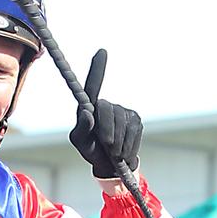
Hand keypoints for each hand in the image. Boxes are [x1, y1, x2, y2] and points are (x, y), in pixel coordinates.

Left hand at [69, 49, 142, 178]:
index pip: (93, 85)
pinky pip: (134, 130)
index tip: (102, 51)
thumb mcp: (80, 142)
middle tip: (107, 147)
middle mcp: (106, 105)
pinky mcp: (136, 119)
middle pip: (108, 110)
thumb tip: (85, 111)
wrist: (111, 166)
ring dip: (118, 141)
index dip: (97, 69)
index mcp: (89, 107)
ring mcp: (123, 111)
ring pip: (122, 122)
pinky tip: (124, 152)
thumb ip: (81, 128)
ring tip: (114, 153)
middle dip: (107, 131)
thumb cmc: (91, 150)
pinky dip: (129, 144)